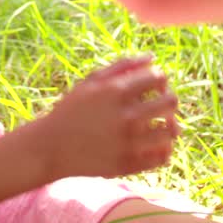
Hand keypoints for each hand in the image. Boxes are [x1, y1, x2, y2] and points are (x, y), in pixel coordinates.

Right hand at [31, 56, 179, 180]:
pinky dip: (164, 149)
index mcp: (116, 92)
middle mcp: (126, 116)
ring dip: (170, 126)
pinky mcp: (129, 164)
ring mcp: (128, 143)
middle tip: (160, 105)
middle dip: (169, 100)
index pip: (158, 77)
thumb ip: (122, 66)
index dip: (160, 79)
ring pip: (172, 131)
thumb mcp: (91, 82)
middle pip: (171, 102)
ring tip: (161, 126)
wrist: (51, 147)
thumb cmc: (72, 109)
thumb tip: (152, 58)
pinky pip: (162, 157)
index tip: (153, 86)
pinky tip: (154, 144)